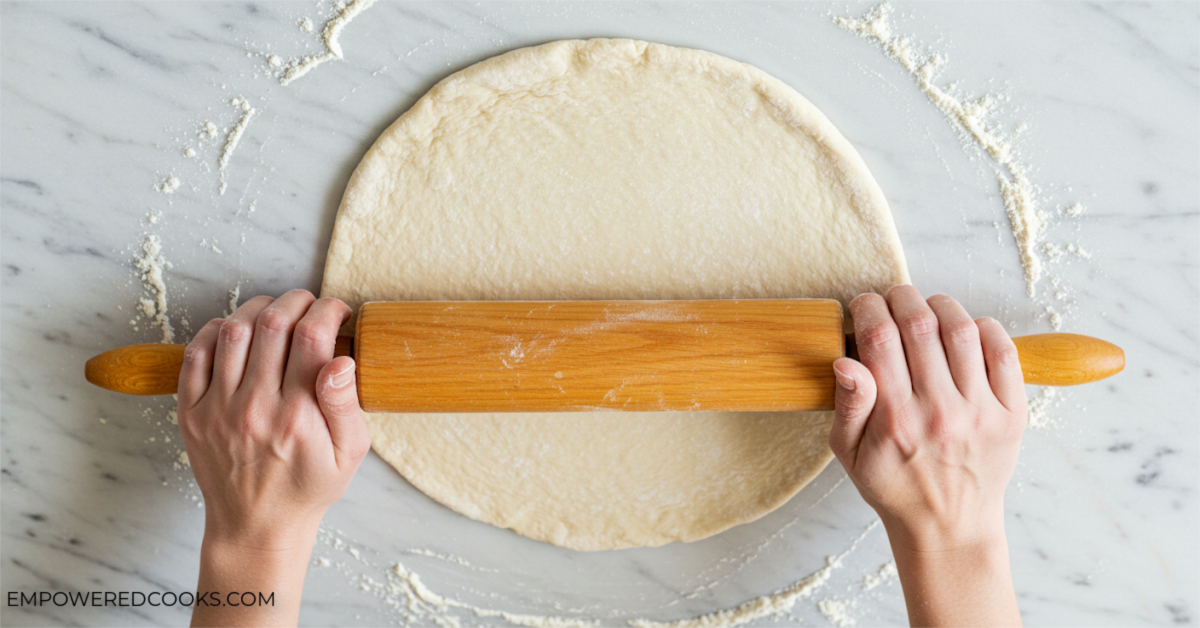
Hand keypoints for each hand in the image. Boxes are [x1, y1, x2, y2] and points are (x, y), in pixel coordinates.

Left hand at [177, 290, 370, 627]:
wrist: (256, 525)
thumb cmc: (307, 487)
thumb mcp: (349, 453)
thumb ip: (346, 404)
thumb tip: (342, 360)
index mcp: (298, 417)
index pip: (312, 337)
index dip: (329, 310)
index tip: (338, 312)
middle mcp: (255, 408)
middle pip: (273, 324)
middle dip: (298, 301)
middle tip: (310, 305)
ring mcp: (217, 409)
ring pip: (234, 331)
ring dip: (258, 308)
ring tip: (277, 312)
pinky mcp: (191, 412)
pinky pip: (196, 354)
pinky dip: (216, 330)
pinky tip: (237, 331)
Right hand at [828, 285, 1025, 627]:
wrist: (948, 527)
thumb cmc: (895, 487)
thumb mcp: (849, 453)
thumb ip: (848, 405)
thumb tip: (844, 361)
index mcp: (895, 420)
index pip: (879, 339)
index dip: (869, 309)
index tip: (864, 306)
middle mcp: (939, 413)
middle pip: (920, 326)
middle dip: (902, 298)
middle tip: (894, 298)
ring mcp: (980, 412)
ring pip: (962, 330)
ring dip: (941, 306)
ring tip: (928, 310)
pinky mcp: (1011, 414)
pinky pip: (1004, 352)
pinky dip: (985, 328)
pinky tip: (966, 331)